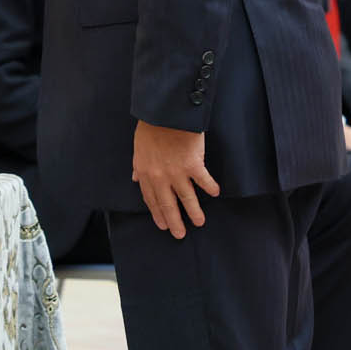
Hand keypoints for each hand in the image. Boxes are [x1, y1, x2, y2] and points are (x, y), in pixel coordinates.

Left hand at [131, 121, 216, 238]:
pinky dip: (210, 188)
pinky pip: (203, 181)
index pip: (151, 198)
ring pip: (186, 198)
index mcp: (145, 173)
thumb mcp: (138, 149)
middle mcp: (160, 177)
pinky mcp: (193, 165)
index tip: (162, 224)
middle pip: (168, 204)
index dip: (157, 212)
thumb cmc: (151, 128)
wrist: (164, 114)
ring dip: (193, 212)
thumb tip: (136, 178)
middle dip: (174, 221)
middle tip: (179, 234)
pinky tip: (215, 194)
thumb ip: (138, 166)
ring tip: (199, 222)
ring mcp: (177, 172)